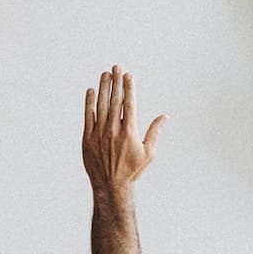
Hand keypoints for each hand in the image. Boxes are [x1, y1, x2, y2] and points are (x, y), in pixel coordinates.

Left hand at [82, 66, 166, 195]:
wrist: (110, 186)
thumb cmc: (131, 171)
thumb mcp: (148, 154)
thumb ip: (155, 133)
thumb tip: (164, 117)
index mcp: (128, 132)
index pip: (129, 104)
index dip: (129, 87)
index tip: (128, 75)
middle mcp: (113, 130)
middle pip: (115, 100)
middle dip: (116, 82)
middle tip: (116, 67)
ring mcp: (98, 134)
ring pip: (101, 105)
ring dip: (103, 88)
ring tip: (105, 74)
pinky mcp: (87, 139)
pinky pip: (88, 117)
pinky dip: (89, 103)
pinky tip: (91, 91)